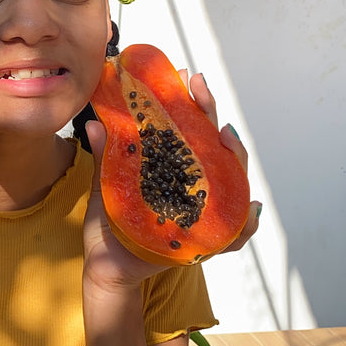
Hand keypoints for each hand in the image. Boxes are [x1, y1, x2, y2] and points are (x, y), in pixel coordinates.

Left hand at [82, 71, 259, 290]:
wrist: (106, 268)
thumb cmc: (109, 226)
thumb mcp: (106, 187)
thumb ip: (105, 158)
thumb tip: (95, 123)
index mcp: (170, 168)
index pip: (188, 129)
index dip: (191, 101)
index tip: (185, 76)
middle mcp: (192, 185)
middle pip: (212, 145)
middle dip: (211, 115)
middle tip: (200, 89)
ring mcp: (201, 211)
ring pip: (231, 182)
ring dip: (234, 158)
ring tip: (225, 138)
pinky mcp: (201, 242)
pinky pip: (232, 234)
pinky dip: (245, 223)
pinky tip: (249, 208)